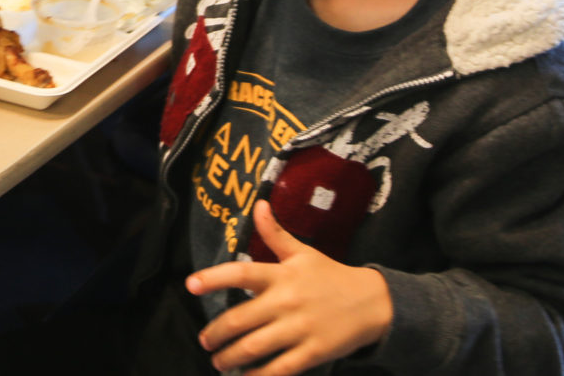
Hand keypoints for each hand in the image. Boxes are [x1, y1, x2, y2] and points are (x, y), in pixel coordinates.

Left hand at [188, 201, 393, 374]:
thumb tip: (258, 204)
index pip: (241, 273)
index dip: (213, 278)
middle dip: (216, 333)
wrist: (373, 302)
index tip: (191, 285)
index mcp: (281, 275)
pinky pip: (279, 368)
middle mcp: (286, 300)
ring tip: (219, 362)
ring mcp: (299, 328)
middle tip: (204, 341)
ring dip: (230, 357)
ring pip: (254, 347)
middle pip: (240, 319)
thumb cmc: (331, 276)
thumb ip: (276, 234)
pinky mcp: (312, 352)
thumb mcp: (303, 253)